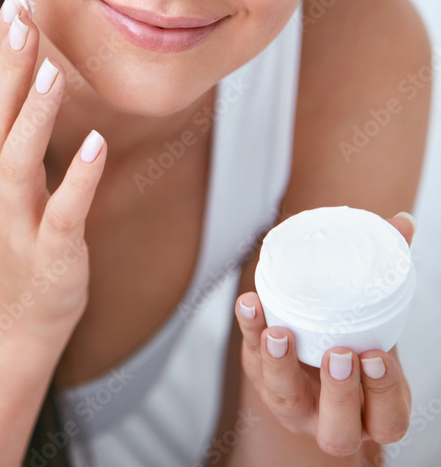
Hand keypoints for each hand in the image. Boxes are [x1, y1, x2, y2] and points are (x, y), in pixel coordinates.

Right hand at [0, 0, 106, 344]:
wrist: (12, 311)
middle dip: (8, 66)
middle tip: (23, 16)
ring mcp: (16, 219)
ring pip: (19, 161)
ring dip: (36, 116)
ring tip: (53, 73)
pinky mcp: (50, 252)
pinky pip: (62, 215)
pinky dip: (77, 183)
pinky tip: (96, 147)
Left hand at [234, 213, 414, 456]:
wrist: (316, 352)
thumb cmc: (356, 337)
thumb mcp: (377, 319)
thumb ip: (388, 272)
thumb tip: (403, 223)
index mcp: (374, 411)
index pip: (387, 419)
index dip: (384, 394)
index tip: (376, 355)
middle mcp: (334, 418)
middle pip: (338, 430)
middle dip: (339, 392)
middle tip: (338, 353)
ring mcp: (294, 401)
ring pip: (285, 398)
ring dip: (281, 366)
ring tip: (280, 333)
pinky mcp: (262, 374)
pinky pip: (252, 358)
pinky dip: (249, 330)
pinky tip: (250, 304)